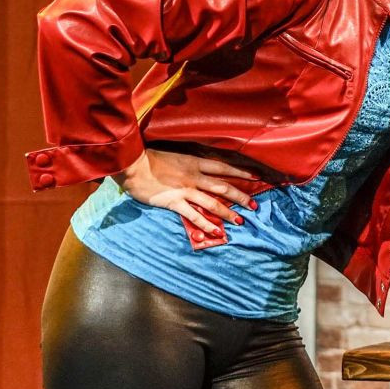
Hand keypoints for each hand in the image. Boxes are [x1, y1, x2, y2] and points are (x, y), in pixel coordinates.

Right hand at [116, 149, 257, 235]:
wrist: (133, 165)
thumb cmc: (151, 159)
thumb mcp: (176, 157)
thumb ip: (189, 164)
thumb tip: (200, 169)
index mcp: (195, 162)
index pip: (223, 167)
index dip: (240, 172)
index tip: (255, 177)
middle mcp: (194, 176)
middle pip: (224, 186)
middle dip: (241, 196)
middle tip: (254, 205)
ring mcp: (186, 190)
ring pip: (213, 202)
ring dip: (228, 212)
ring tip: (242, 220)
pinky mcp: (175, 202)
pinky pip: (194, 215)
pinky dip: (207, 224)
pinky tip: (217, 232)